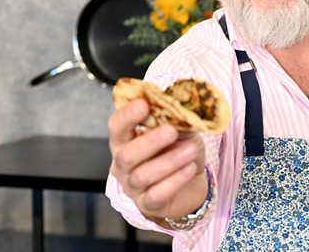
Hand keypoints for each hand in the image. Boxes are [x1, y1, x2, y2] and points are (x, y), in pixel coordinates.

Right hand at [108, 98, 208, 223]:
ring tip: (192, 150)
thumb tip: (180, 106)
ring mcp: (133, 187)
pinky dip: (175, 180)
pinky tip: (190, 169)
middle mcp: (123, 164)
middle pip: (126, 155)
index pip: (116, 127)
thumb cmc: (178, 149)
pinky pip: (157, 194)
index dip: (126, 115)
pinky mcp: (148, 204)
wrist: (191, 180)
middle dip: (150, 142)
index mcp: (125, 140)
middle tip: (172, 130)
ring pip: (143, 176)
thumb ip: (175, 118)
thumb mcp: (179, 129)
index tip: (143, 104)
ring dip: (170, 161)